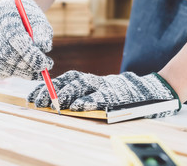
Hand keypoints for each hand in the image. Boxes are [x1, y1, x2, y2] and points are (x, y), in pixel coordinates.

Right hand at [0, 0, 52, 79]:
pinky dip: (13, 72)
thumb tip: (44, 48)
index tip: (44, 63)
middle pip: (5, 53)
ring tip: (37, 69)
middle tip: (43, 67)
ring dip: (21, 71)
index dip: (29, 53)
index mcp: (3, 13)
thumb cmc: (30, 18)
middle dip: (27, 64)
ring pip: (0, 65)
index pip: (14, 37)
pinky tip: (26, 69)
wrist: (16, 13)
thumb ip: (42, 34)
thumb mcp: (41, 22)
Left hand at [28, 71, 180, 117]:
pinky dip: (88, 101)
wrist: (153, 90)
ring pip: (82, 87)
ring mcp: (106, 87)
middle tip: (37, 101)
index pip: (65, 79)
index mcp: (91, 80)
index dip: (48, 86)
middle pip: (69, 82)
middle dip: (51, 91)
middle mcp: (96, 81)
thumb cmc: (124, 93)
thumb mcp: (102, 91)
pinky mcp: (116, 96)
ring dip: (65, 95)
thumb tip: (62, 101)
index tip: (33, 95)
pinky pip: (100, 97)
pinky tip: (76, 107)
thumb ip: (85, 93)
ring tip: (52, 104)